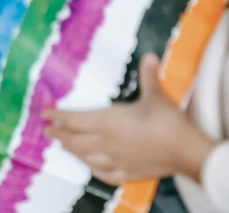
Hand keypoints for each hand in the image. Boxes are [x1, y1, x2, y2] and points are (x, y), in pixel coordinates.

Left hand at [43, 54, 214, 184]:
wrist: (184, 151)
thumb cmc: (167, 121)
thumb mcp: (156, 94)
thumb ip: (148, 75)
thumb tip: (148, 56)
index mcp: (109, 121)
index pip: (76, 120)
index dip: (59, 117)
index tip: (45, 114)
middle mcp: (107, 142)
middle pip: (76, 139)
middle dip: (60, 134)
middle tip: (47, 130)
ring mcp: (116, 160)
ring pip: (86, 157)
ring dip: (72, 150)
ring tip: (63, 146)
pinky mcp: (128, 173)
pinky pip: (104, 173)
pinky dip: (93, 168)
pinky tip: (91, 167)